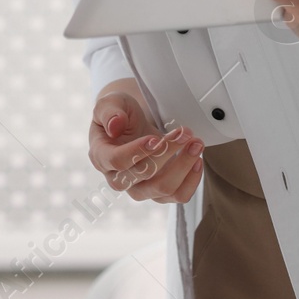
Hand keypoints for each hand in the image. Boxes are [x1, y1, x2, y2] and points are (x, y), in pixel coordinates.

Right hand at [88, 78, 204, 203]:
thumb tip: (114, 126)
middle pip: (144, 175)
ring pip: (163, 189)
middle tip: (185, 133)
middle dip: (168, 153)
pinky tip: (197, 160)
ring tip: (196, 144)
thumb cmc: (120, 113)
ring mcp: (139, 188)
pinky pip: (177, 196)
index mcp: (101, 156)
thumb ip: (109, 111)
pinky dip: (191, 180)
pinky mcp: (158, 191)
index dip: (138, 151)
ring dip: (184, 167)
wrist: (131, 123)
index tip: (156, 138)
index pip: (117, 162)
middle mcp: (118, 178)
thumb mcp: (110, 103)